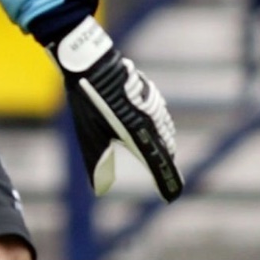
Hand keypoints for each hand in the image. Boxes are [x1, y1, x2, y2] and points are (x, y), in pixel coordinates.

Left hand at [50, 16, 182, 201]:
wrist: (91, 64)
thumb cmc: (87, 101)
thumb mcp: (89, 134)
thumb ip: (97, 158)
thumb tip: (98, 184)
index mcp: (136, 131)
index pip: (157, 161)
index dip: (167, 179)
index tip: (172, 195)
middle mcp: (149, 118)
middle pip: (165, 144)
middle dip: (165, 159)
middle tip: (165, 174)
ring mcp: (151, 103)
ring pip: (164, 125)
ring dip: (164, 139)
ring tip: (164, 151)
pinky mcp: (147, 91)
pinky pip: (158, 110)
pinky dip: (159, 120)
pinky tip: (155, 123)